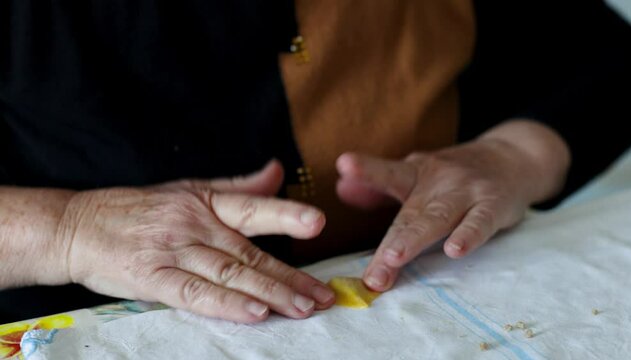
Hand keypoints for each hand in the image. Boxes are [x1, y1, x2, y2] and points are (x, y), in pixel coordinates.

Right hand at [57, 160, 334, 322]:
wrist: (77, 225)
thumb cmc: (137, 209)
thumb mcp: (189, 188)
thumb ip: (238, 186)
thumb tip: (278, 170)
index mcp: (205, 203)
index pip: (252, 208)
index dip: (286, 214)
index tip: (318, 222)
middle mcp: (194, 226)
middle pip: (250, 253)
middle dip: (291, 276)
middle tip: (325, 294)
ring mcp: (173, 252)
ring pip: (230, 274)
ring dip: (270, 292)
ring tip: (303, 308)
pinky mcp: (152, 279)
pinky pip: (195, 293)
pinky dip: (226, 303)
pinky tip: (254, 313)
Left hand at [336, 121, 568, 291]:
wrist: (513, 157)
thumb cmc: (454, 176)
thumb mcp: (416, 174)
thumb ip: (379, 184)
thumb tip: (341, 189)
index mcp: (415, 173)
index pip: (388, 174)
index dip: (367, 170)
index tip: (344, 165)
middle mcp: (438, 180)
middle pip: (410, 215)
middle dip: (389, 244)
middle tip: (371, 272)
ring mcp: (467, 191)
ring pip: (438, 218)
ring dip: (415, 239)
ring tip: (394, 257)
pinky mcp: (494, 204)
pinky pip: (480, 221)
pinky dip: (469, 235)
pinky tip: (455, 250)